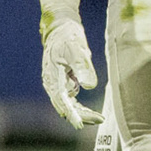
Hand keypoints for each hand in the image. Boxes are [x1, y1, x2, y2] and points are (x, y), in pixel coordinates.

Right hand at [38, 0, 102, 127]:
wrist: (59, 27)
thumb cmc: (67, 36)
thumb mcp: (76, 48)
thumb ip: (83, 66)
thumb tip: (90, 86)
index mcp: (52, 77)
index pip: (61, 100)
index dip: (72, 113)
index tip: (81, 124)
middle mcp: (52, 84)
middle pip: (64, 106)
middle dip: (80, 116)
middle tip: (99, 120)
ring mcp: (56, 84)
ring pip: (67, 105)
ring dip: (81, 113)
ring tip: (98, 118)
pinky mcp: (62, 83)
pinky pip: (70, 100)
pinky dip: (79, 107)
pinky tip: (90, 112)